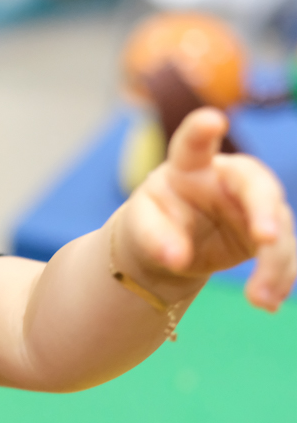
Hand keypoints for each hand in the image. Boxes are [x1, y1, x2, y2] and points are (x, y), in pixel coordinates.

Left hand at [123, 107, 295, 310]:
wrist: (169, 246)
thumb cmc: (152, 223)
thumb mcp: (141, 228)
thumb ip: (156, 239)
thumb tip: (176, 259)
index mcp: (188, 166)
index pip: (193, 143)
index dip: (201, 130)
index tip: (212, 120)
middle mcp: (228, 179)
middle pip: (256, 185)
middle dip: (264, 209)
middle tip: (267, 238)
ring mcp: (252, 205)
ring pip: (277, 228)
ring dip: (274, 264)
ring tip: (259, 299)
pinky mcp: (266, 234)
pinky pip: (283, 255)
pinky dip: (279, 279)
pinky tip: (269, 302)